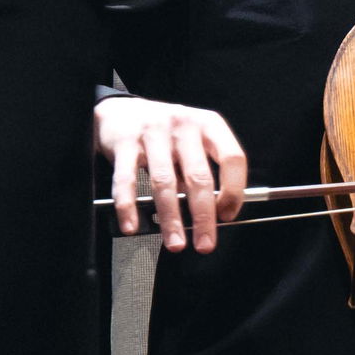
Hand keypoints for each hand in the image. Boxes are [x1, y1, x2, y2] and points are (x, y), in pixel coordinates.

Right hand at [97, 94, 250, 252]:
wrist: (120, 111)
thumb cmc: (164, 133)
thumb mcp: (190, 143)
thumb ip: (199, 173)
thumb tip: (209, 216)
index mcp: (209, 125)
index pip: (232, 158)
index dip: (234, 191)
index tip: (228, 216)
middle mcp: (183, 126)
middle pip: (199, 176)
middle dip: (203, 216)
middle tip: (205, 243)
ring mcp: (153, 132)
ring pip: (164, 182)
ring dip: (171, 218)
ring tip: (175, 242)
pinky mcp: (124, 142)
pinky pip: (126, 179)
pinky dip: (129, 206)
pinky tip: (132, 226)